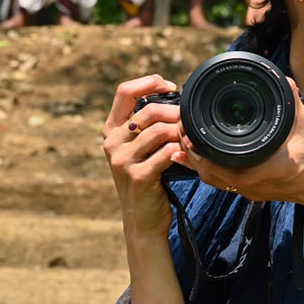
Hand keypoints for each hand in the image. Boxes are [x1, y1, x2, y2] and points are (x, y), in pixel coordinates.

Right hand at [103, 75, 182, 240]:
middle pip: (149, 111)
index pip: (124, 91)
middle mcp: (112, 143)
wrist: (142, 221)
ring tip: (192, 138)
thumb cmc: (148, 180)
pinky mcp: (138, 176)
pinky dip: (182, 151)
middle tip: (191, 120)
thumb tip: (177, 101)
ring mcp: (123, 160)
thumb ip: (147, 127)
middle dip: (176, 112)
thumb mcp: (140, 150)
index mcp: (111, 131)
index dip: (149, 82)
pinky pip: (166, 152)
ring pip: (160, 131)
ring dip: (182, 132)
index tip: (170, 86)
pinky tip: (188, 154)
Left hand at [171, 78, 303, 210]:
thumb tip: (282, 79)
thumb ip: (291, 100)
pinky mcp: (250, 191)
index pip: (216, 167)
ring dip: (196, 162)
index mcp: (259, 171)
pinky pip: (222, 182)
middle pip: (208, 174)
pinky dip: (208, 169)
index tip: (187, 133)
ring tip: (184, 141)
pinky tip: (198, 156)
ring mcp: (249, 191)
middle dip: (191, 154)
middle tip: (180, 131)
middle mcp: (249, 185)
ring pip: (212, 180)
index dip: (198, 152)